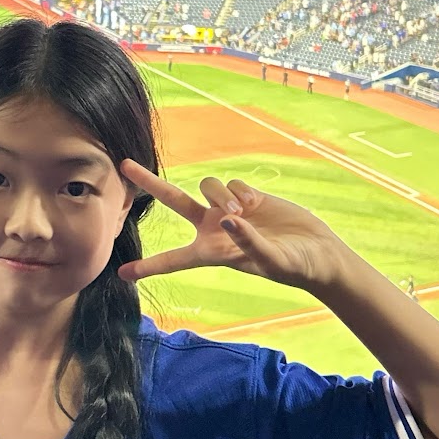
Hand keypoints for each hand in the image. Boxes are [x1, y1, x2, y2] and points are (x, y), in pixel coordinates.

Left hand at [118, 159, 345, 289]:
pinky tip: (257, 205)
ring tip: (244, 211)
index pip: (173, 260)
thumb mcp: (271, 260)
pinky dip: (242, 191)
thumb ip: (248, 241)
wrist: (317, 253)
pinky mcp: (247, 196)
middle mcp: (213, 229)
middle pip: (174, 202)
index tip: (121, 273)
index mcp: (211, 253)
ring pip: (207, 186)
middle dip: (150, 183)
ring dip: (221, 194)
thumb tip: (228, 218)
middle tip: (124, 165)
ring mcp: (228, 210)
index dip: (147, 267)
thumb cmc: (293, 266)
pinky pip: (232, 183)